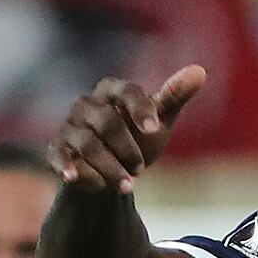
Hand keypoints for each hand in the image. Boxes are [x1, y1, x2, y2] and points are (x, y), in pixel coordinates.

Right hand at [51, 66, 205, 193]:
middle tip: (141, 169)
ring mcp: (69, 126)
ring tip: (128, 185)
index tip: (154, 129)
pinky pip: (58, 154)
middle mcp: (86, 104)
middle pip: (107, 122)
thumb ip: (175, 96)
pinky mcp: (57, 148)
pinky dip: (65, 166)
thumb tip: (200, 71)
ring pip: (87, 143)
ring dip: (109, 167)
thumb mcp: (159, 120)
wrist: (111, 172)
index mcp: (112, 90)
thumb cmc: (137, 139)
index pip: (127, 91)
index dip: (140, 109)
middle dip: (126, 148)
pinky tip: (73, 178)